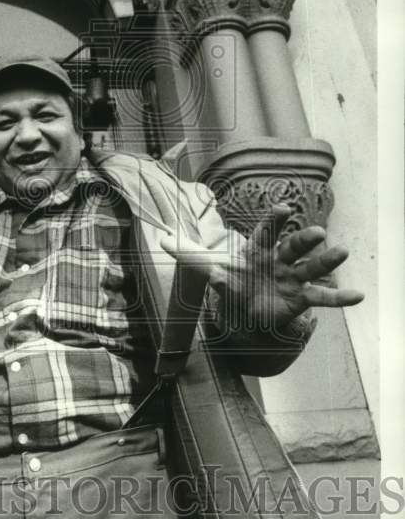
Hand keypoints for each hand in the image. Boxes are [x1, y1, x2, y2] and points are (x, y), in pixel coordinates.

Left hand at [161, 204, 363, 332]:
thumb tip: (160, 239)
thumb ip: (188, 254)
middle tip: (318, 232)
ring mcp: (292, 278)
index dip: (274, 219)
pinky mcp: (299, 299)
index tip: (283, 207)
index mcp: (258, 248)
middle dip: (304, 238)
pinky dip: (340, 297)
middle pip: (293, 245)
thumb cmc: (232, 281)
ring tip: (342, 252)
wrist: (246, 311)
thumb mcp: (209, 268)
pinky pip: (322, 298)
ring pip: (311, 267)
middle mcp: (279, 259)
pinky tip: (358, 296)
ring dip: (327, 260)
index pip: (267, 230)